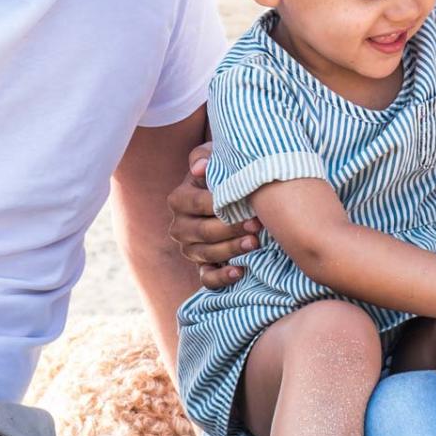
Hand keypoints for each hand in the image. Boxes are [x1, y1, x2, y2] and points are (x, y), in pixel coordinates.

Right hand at [167, 142, 259, 288]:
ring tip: (255, 243)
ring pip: (207, 254)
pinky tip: (240, 271)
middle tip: (257, 224)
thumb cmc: (224, 172)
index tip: (247, 205)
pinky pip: (207, 278)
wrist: (233, 194)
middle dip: (232, 229)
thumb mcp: (214, 157)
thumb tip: (200, 169)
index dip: (223, 205)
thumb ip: (204, 157)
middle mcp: (179, 226)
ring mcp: (189, 248)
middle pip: (204, 231)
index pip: (199, 204)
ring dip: (232, 249)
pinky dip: (222, 278)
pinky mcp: (202, 266)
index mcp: (179, 199)